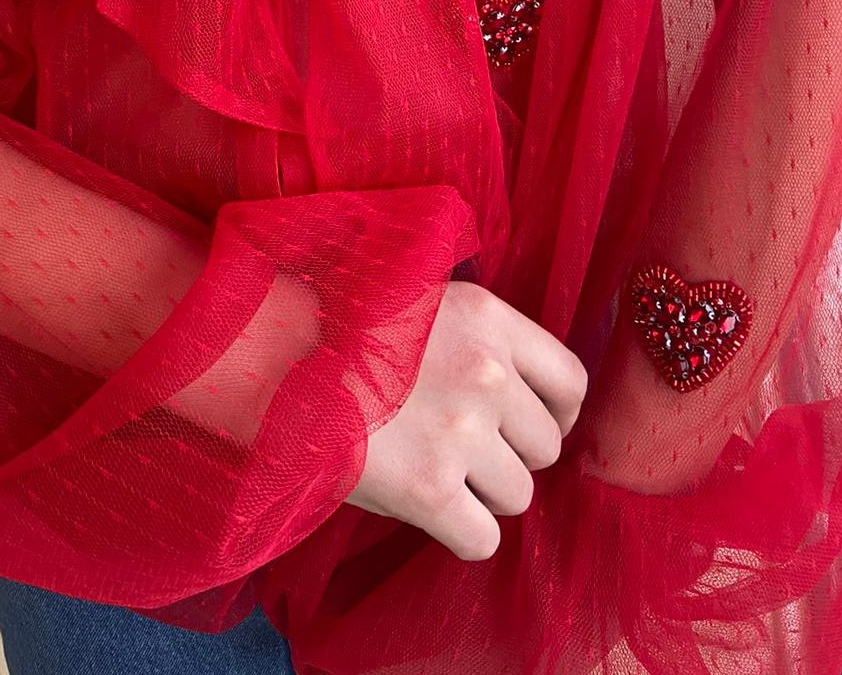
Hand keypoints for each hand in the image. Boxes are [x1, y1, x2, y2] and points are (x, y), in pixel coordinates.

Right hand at [345, 280, 587, 558]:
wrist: (270, 358)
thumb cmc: (338, 327)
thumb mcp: (422, 302)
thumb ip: (478, 337)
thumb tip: (519, 391)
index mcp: (489, 320)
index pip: (571, 380)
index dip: (557, 412)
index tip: (529, 425)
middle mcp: (487, 374)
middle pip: (547, 446)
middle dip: (511, 454)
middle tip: (462, 448)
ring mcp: (461, 433)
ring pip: (519, 495)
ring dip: (483, 494)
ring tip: (436, 472)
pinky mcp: (429, 491)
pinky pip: (482, 539)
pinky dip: (460, 533)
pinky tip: (428, 509)